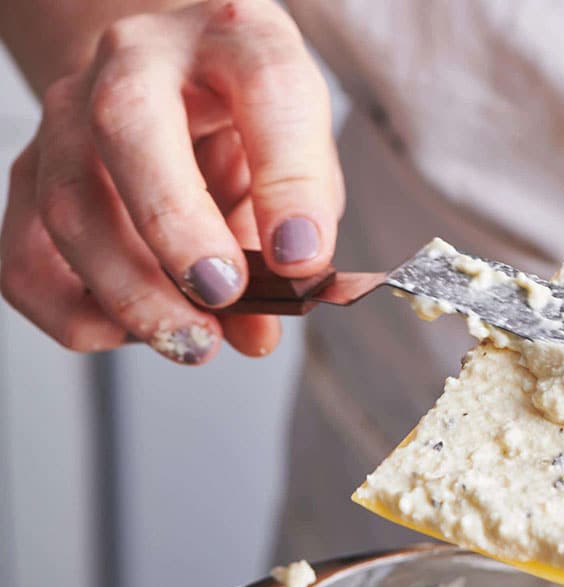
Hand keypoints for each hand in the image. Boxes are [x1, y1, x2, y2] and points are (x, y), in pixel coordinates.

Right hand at [0, 0, 342, 363]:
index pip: (265, 83)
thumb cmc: (250, 117)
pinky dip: (77, 312)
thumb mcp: (303, 159)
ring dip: (130, 291)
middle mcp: (139, 58)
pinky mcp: (33, 171)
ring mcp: (70, 112)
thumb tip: (257, 329)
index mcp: (234, 37)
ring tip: (194, 340)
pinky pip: (26, 256)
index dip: (289, 178)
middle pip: (129, 127)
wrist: (176, 77)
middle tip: (223, 295)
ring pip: (69, 202)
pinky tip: (134, 331)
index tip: (302, 257)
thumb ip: (293, 235)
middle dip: (176, 228)